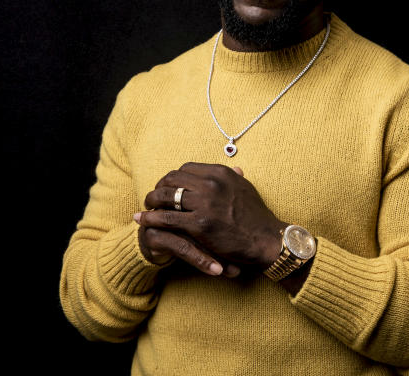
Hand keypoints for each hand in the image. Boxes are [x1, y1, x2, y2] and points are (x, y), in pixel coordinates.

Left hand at [137, 162, 284, 270]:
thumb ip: (235, 178)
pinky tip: (143, 220)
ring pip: (166, 197)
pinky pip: (166, 218)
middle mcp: (211, 184)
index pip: (186, 168)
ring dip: (151, 201)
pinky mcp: (199, 225)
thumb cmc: (256, 216)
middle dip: (159, 187)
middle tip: (152, 197)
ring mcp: (205, 204)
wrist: (266, 239)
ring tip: (145, 207)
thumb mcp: (246, 189)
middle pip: (172, 179)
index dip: (172, 177)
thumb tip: (235, 169)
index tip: (167, 186)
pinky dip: (151, 218)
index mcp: (220, 173)